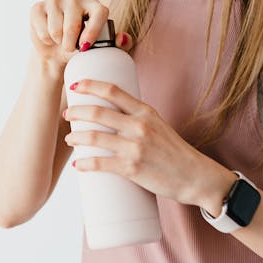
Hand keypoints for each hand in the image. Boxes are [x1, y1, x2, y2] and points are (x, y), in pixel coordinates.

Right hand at [28, 0, 132, 71]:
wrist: (56, 52)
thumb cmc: (81, 50)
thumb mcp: (101, 50)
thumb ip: (118, 45)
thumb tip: (122, 38)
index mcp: (94, 6)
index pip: (99, 12)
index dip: (93, 30)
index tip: (85, 46)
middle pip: (73, 22)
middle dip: (70, 42)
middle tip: (70, 48)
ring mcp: (55, 0)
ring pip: (55, 27)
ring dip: (57, 40)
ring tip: (59, 41)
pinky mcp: (38, 7)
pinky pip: (40, 25)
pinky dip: (44, 37)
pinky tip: (48, 36)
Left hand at [63, 78, 234, 208]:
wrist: (195, 176)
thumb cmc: (174, 152)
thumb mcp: (158, 125)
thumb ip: (136, 119)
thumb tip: (110, 117)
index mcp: (145, 111)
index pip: (113, 90)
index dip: (90, 85)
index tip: (75, 86)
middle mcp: (139, 126)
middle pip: (97, 112)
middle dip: (76, 112)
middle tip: (67, 115)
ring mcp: (135, 147)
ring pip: (93, 137)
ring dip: (75, 137)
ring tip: (69, 139)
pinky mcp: (132, 168)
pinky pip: (99, 163)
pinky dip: (84, 163)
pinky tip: (78, 164)